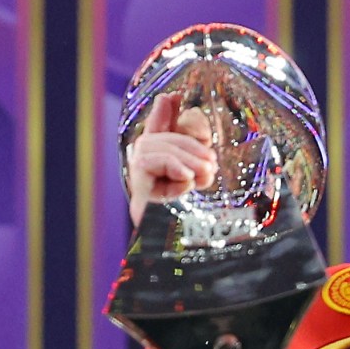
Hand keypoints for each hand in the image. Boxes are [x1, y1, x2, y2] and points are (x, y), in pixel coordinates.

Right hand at [126, 92, 218, 226]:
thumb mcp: (199, 174)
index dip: (170, 112)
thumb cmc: (195, 216)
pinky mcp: (138, 186)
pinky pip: (155, 161)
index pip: (161, 124)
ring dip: (189, 161)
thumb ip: (191, 144)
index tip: (181, 103)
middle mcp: (144, 163)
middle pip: (165, 135)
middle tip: (211, 166)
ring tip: (204, 177)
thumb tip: (174, 100)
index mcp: (160, 159)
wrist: (183, 249)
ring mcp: (139, 176)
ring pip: (161, 147)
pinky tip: (187, 180)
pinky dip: (175, 168)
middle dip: (192, 146)